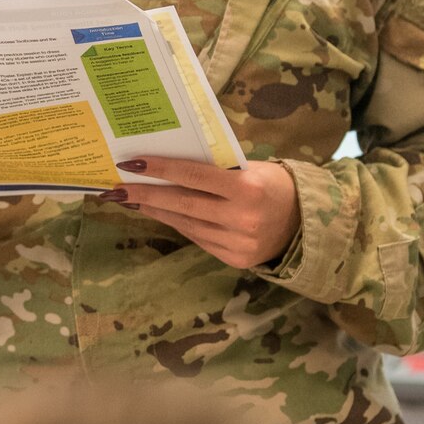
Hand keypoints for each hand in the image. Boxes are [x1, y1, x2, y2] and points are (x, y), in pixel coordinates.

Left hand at [109, 157, 300, 269]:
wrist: (307, 223)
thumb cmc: (274, 185)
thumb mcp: (252, 169)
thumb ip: (217, 170)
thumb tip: (169, 166)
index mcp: (248, 189)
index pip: (195, 176)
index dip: (161, 169)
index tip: (131, 163)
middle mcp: (242, 219)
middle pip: (183, 204)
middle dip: (146, 195)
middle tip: (116, 188)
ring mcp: (237, 243)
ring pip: (186, 224)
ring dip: (155, 211)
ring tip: (132, 200)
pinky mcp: (234, 260)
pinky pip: (198, 238)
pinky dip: (177, 224)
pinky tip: (159, 213)